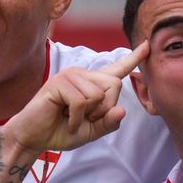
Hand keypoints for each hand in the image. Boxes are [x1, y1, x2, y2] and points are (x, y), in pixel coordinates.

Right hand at [4, 44, 146, 155]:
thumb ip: (109, 123)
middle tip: (84, 120)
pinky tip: (65, 120)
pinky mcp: (58, 83)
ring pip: (98, 95)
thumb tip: (122, 110)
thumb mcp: (92, 131)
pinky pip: (81, 102)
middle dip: (104, 109)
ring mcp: (69, 76)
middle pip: (114, 84)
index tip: (148, 45)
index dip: (134, 58)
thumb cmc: (60, 131)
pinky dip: (76, 118)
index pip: (117, 69)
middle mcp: (82, 75)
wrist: (34, 138)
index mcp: (92, 84)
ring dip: (87, 116)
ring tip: (71, 119)